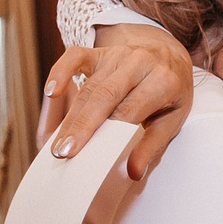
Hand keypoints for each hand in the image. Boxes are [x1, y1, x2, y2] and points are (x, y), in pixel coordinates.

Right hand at [38, 26, 193, 179]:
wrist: (169, 56)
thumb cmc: (170, 93)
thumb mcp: (171, 120)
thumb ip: (152, 145)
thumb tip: (134, 172)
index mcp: (163, 81)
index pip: (129, 110)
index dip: (107, 132)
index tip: (90, 155)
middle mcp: (140, 62)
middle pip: (105, 96)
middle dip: (82, 125)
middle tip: (64, 151)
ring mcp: (118, 54)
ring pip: (89, 86)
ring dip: (71, 115)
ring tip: (58, 142)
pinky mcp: (100, 51)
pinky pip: (75, 57)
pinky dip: (60, 72)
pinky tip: (51, 93)